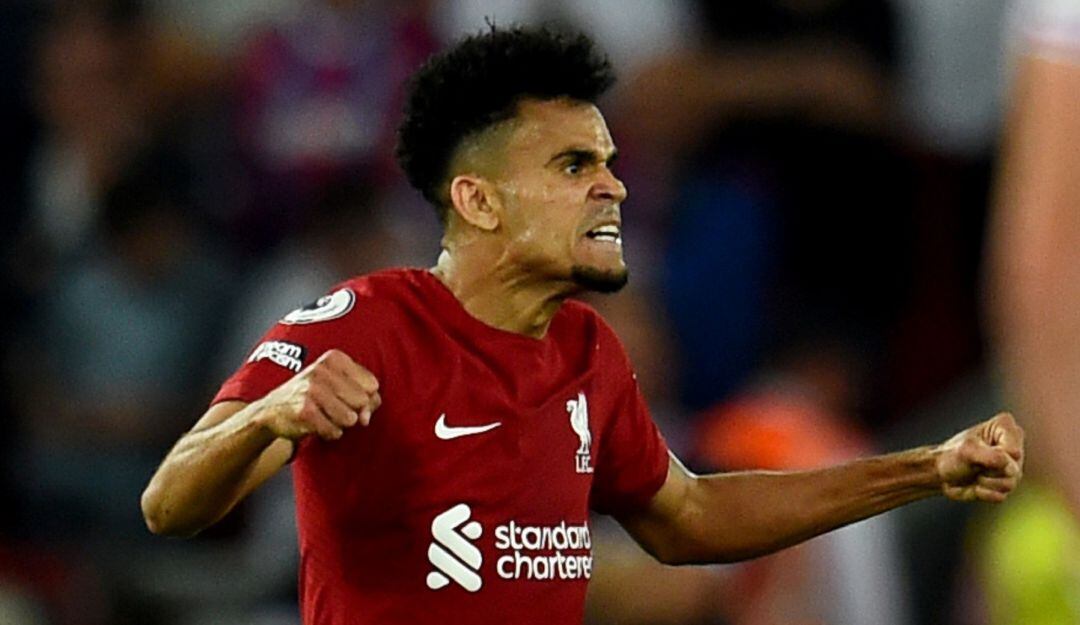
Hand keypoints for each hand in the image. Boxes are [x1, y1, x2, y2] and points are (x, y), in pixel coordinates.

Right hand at [251, 349, 380, 440]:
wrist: (272, 409)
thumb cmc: (314, 396)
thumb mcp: (339, 384)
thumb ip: (366, 396)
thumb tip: (366, 417)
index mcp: (334, 358)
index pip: (372, 384)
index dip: (366, 398)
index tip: (348, 398)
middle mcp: (321, 370)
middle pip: (362, 401)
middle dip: (353, 411)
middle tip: (334, 407)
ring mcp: (312, 390)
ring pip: (350, 418)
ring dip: (340, 423)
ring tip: (325, 415)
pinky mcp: (304, 412)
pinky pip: (335, 431)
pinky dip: (330, 433)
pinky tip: (317, 424)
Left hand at [935, 412, 1024, 502]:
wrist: (941, 473)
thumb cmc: (952, 455)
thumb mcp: (967, 450)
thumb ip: (992, 456)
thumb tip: (1011, 469)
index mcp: (1005, 427)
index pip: (1013, 451)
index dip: (995, 457)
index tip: (977, 449)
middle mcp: (1014, 446)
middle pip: (1013, 469)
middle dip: (989, 470)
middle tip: (975, 464)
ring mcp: (1012, 467)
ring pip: (1009, 484)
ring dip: (985, 482)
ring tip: (975, 473)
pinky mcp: (1006, 485)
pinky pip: (1001, 496)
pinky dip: (983, 493)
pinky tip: (976, 484)